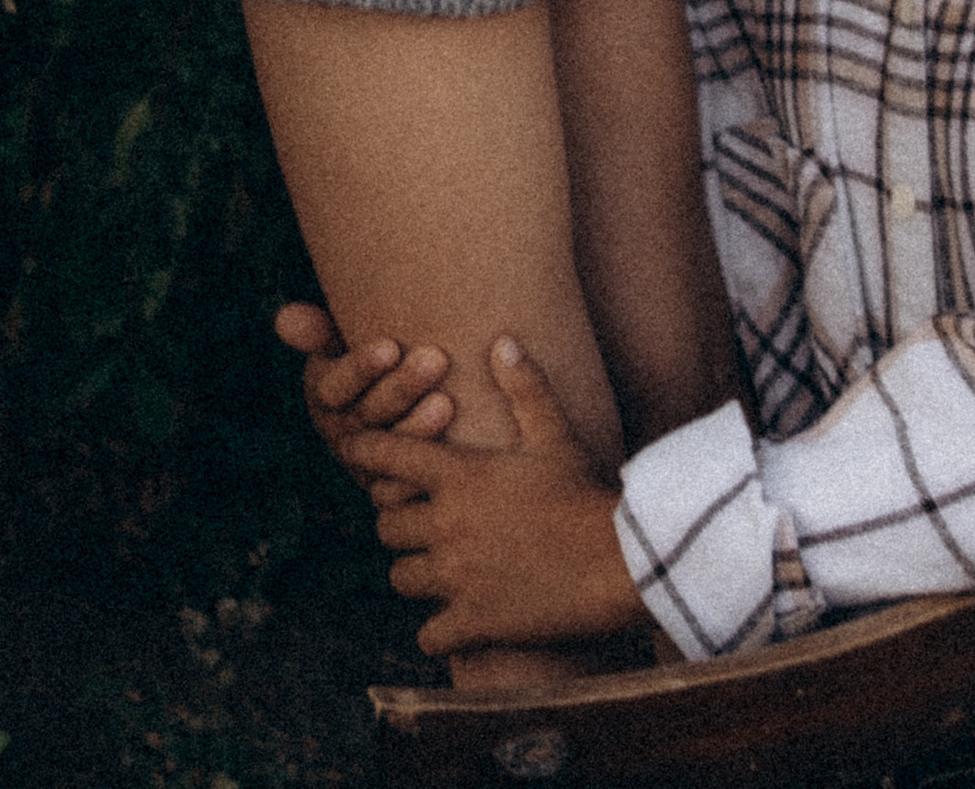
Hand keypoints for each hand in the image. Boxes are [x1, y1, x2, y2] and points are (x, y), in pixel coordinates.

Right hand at [273, 299, 454, 496]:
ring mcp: (364, 465)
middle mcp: (340, 432)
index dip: (360, 368)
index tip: (390, 346)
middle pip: (366, 416)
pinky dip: (420, 476)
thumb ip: (319, 330)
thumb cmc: (382, 356)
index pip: (334, 386)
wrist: (406, 402)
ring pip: (384, 454)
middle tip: (435, 359)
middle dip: (401, 389)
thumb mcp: (345, 339)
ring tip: (447, 401)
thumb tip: (283, 319)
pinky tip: (450, 453)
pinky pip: (399, 494)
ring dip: (415, 428)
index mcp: (324, 393)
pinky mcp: (388, 491)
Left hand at [338, 339, 644, 657]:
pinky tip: (453, 625)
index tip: (356, 451)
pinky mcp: (474, 622)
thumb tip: (503, 340)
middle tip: (417, 524)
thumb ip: (525, 387)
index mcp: (458, 475)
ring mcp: (457, 577)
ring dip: (414, 574)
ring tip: (435, 572)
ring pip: (400, 577)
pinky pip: (429, 635)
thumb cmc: (585, 491)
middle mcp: (446, 524)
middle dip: (397, 523)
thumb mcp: (555, 434)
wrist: (618, 560)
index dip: (364, 451)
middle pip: (384, 525)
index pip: (384, 456)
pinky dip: (437, 632)